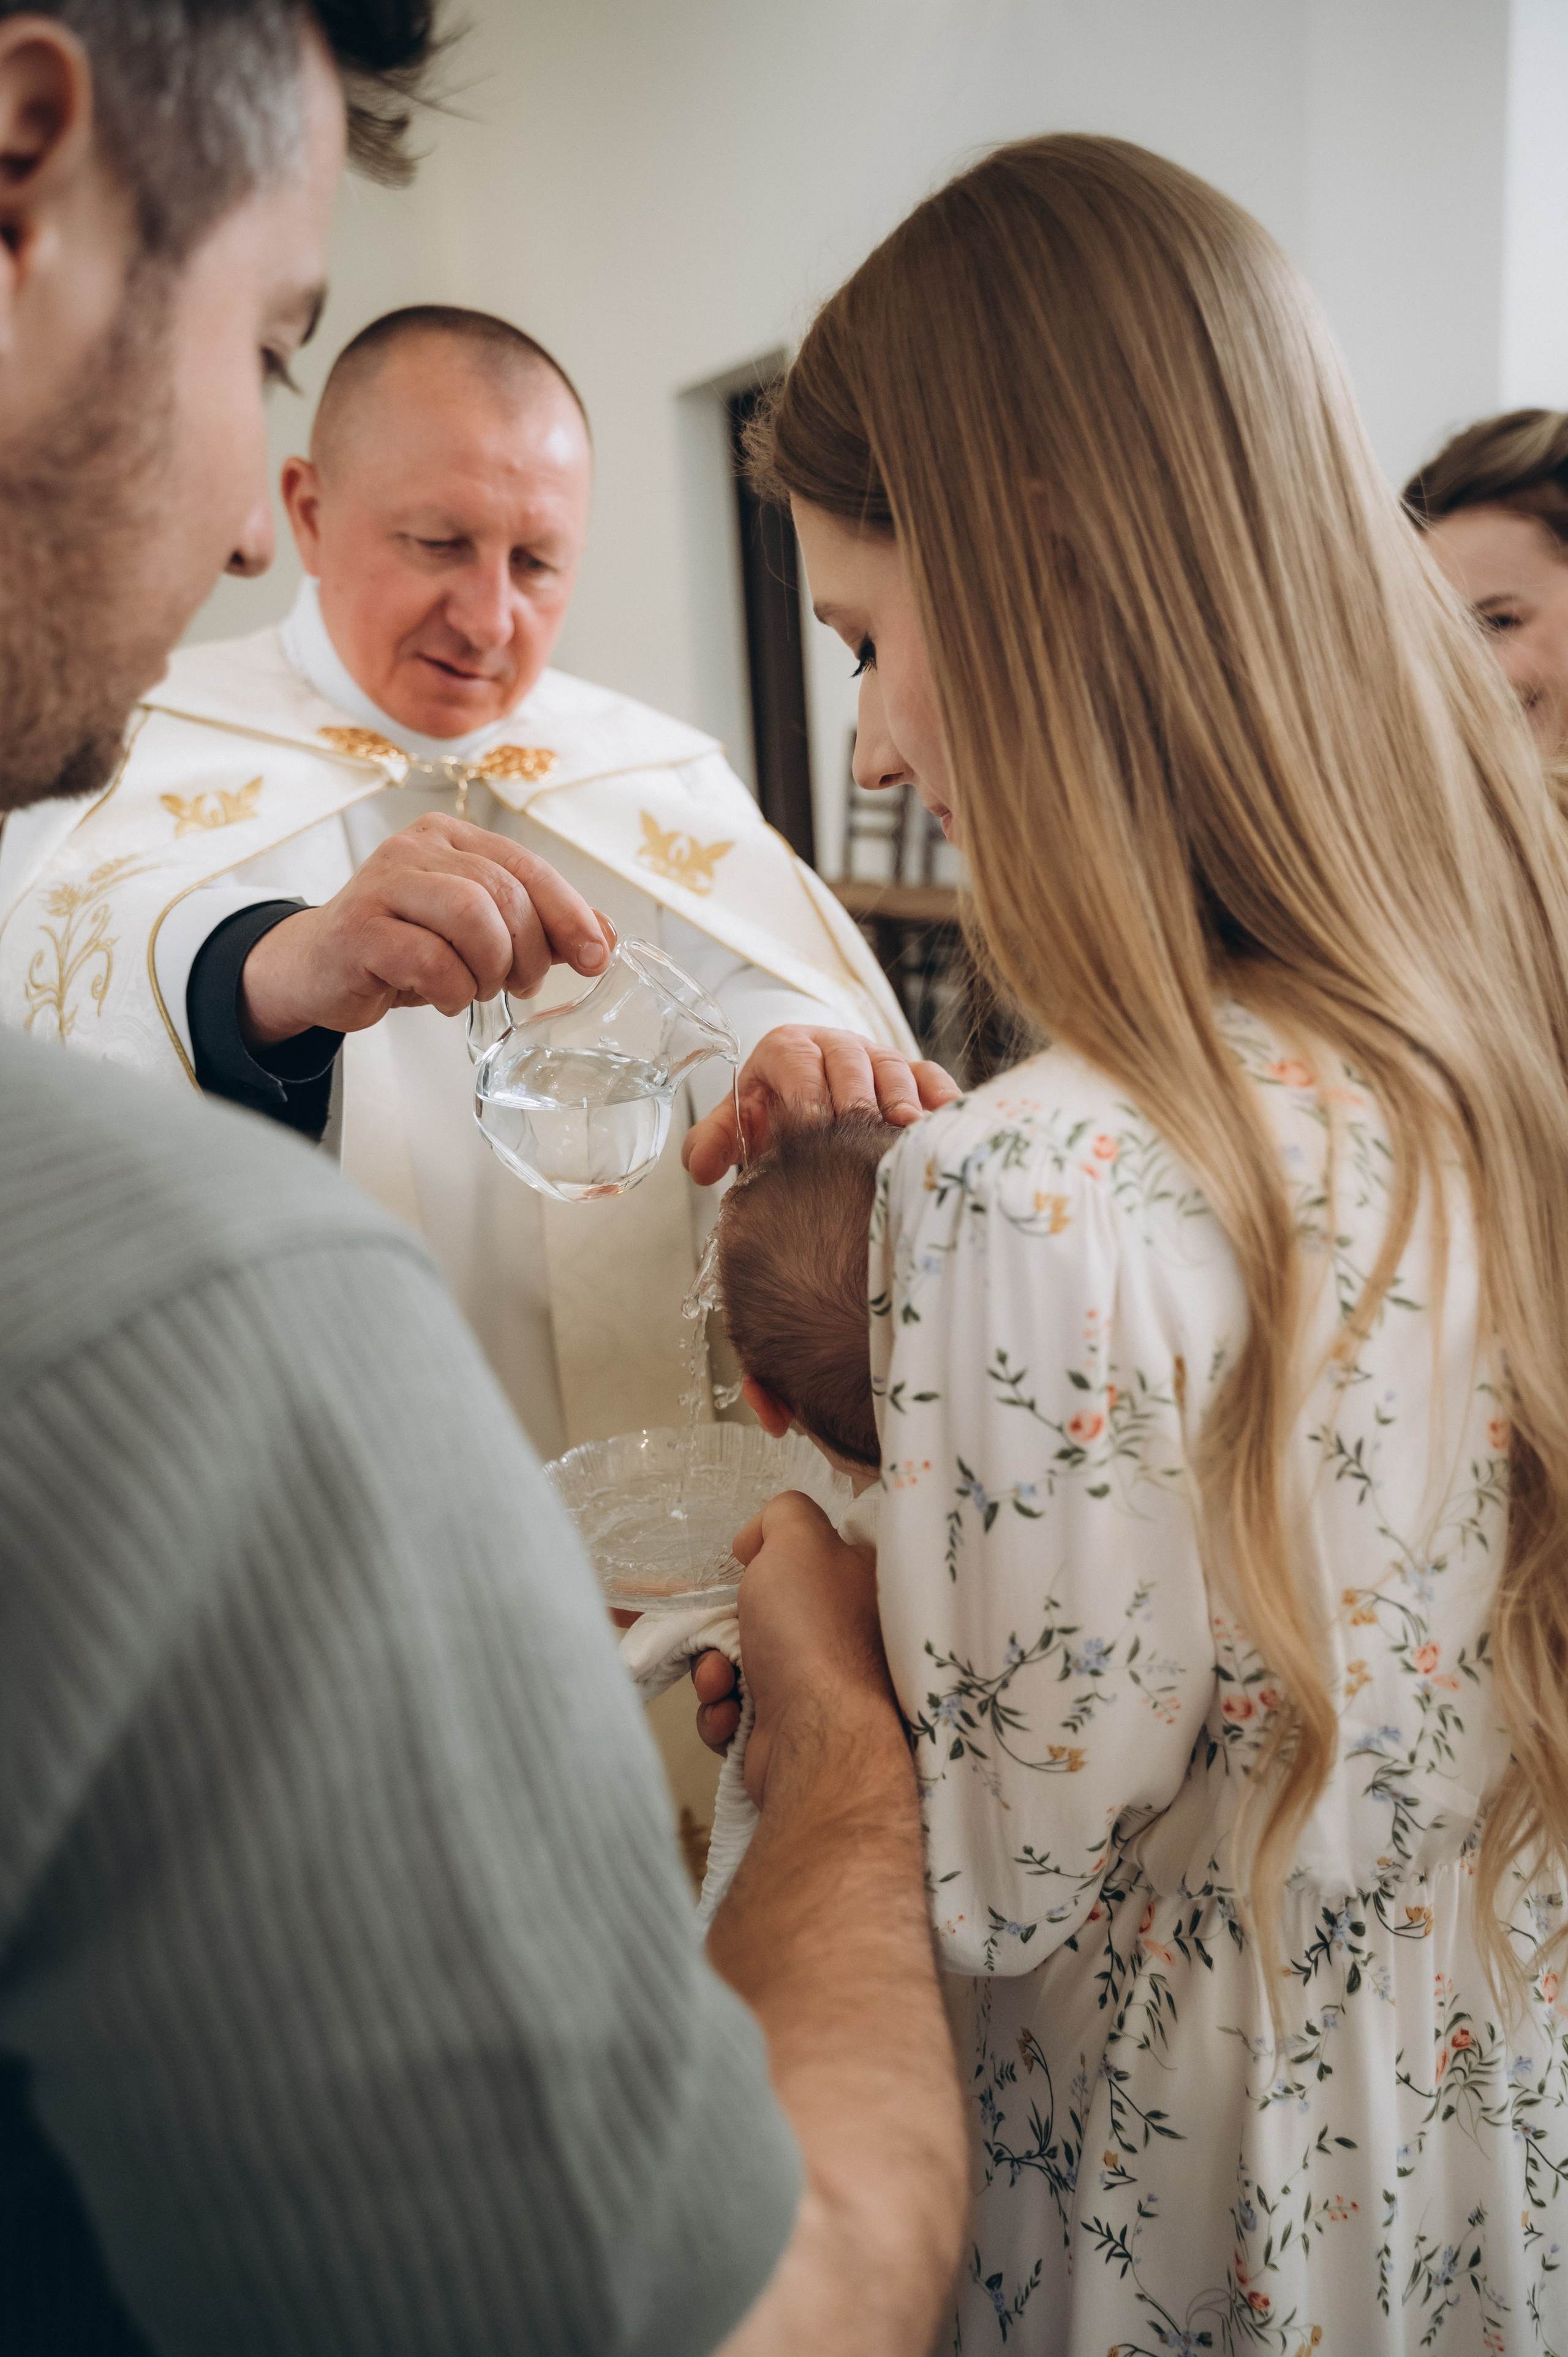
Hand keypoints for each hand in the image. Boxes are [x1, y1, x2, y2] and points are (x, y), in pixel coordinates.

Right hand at [238, 811, 612, 1044]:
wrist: (318, 970)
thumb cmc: (404, 950)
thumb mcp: (478, 936)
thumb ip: (538, 930)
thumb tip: (607, 937)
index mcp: (449, 838)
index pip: (527, 866)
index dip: (570, 914)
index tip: (595, 957)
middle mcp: (414, 849)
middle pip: (504, 894)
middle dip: (527, 951)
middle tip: (518, 984)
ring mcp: (382, 884)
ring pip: (471, 917)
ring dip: (488, 968)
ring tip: (476, 988)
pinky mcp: (358, 928)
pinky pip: (429, 960)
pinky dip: (451, 989)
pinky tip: (443, 998)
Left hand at [682, 1024, 959, 1184]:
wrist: (811, 1096)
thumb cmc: (777, 1111)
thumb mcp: (739, 1122)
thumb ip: (713, 1141)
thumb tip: (701, 1167)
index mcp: (789, 1049)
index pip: (796, 1059)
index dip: (804, 1091)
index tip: (811, 1127)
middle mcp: (836, 1046)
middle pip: (850, 1063)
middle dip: (857, 1098)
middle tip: (861, 1135)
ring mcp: (879, 1057)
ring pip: (894, 1068)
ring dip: (901, 1100)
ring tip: (905, 1131)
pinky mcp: (913, 1073)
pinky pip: (931, 1077)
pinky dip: (940, 1099)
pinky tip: (945, 1125)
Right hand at [720, 1489, 889, 1808]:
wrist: (818, 1742)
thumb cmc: (813, 1633)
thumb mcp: (800, 1541)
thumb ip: (783, 1514)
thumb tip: (757, 1541)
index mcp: (857, 1586)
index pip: (804, 1560)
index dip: (763, 1562)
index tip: (739, 1570)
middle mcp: (841, 1637)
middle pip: (757, 1615)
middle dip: (720, 1627)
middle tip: (713, 1634)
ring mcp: (814, 1689)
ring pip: (736, 1665)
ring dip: (712, 1672)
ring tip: (721, 1682)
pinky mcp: (786, 1734)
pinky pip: (733, 1713)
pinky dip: (722, 1714)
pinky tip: (731, 1717)